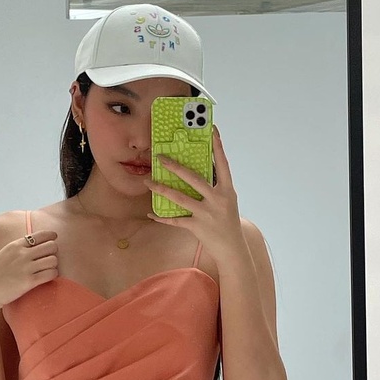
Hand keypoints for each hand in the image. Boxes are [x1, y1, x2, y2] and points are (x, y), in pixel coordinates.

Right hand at [0, 230, 58, 313]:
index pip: (40, 234)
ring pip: (53, 260)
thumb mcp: (5, 254)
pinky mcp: (29, 281)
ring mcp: (26, 268)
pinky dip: (53, 274)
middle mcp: (22, 254)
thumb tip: (35, 243)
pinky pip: (51, 274)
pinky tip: (47, 277)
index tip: (54, 237)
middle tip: (49, 258)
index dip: (50, 235)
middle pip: (51, 246)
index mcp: (15, 245)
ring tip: (48, 269)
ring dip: (53, 265)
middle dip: (53, 251)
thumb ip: (19, 248)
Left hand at [144, 125, 244, 261]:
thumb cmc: (228, 223)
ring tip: (148, 181)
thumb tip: (200, 172)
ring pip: (179, 198)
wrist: (232, 249)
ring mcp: (207, 213)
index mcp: (228, 191)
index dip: (218, 147)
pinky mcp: (197, 226)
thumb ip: (216, 187)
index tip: (212, 130)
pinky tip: (151, 214)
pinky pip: (175, 220)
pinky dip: (162, 217)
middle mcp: (218, 200)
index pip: (223, 164)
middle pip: (194, 178)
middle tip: (160, 157)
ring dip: (161, 188)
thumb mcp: (227, 202)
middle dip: (175, 167)